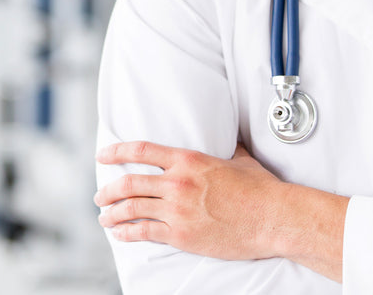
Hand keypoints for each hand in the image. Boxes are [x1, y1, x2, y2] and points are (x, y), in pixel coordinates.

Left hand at [94, 141, 281, 259]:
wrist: (273, 218)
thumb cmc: (260, 189)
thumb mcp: (240, 159)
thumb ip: (227, 147)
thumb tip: (229, 136)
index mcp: (188, 160)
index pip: (142, 150)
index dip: (117, 151)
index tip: (103, 155)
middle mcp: (178, 182)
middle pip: (129, 183)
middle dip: (108, 190)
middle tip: (100, 195)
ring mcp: (177, 210)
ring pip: (131, 209)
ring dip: (112, 213)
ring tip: (104, 217)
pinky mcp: (181, 235)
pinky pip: (144, 233)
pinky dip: (127, 232)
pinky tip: (120, 233)